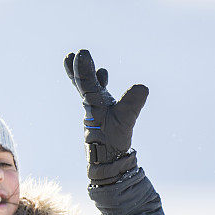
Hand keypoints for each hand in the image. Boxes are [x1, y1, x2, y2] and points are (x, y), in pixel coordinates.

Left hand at [64, 49, 147, 183]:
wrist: (108, 162)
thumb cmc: (113, 142)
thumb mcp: (125, 122)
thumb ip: (132, 104)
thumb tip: (142, 87)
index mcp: (93, 105)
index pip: (86, 82)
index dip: (83, 67)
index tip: (81, 53)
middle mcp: (91, 105)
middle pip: (80, 83)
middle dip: (76, 69)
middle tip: (71, 56)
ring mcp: (96, 110)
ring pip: (88, 88)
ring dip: (86, 75)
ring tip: (86, 62)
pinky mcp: (101, 116)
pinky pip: (97, 95)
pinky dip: (98, 84)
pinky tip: (104, 79)